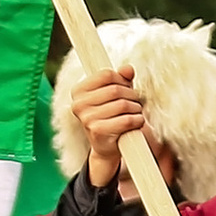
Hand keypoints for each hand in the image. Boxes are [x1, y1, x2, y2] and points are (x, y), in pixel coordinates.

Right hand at [66, 67, 143, 185]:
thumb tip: (128, 69)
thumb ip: (121, 79)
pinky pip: (126, 120)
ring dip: (136, 109)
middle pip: (115, 89)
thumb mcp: (115, 94)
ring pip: (123, 104)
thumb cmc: (111, 115)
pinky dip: (137, 120)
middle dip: (131, 95)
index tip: (125, 88)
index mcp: (78, 91)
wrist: (108, 147)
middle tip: (135, 103)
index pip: (106, 74)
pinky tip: (135, 122)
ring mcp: (86, 118)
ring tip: (135, 113)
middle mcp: (78, 104)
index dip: (121, 80)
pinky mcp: (98, 131)